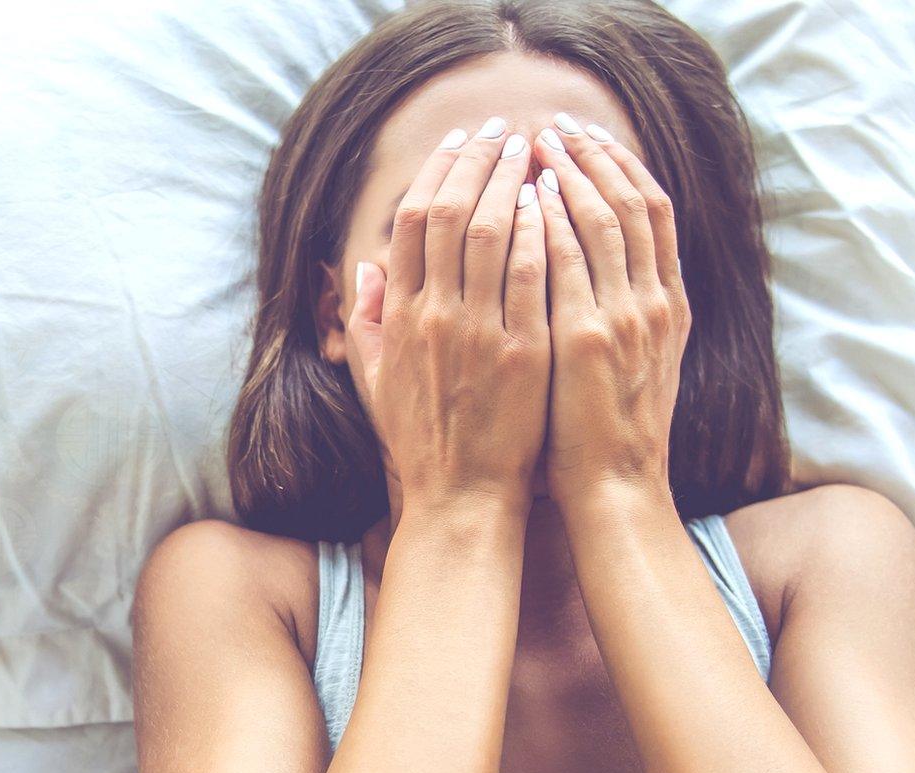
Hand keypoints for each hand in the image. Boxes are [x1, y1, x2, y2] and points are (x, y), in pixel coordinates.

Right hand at [347, 118, 550, 522]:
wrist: (461, 500)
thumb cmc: (423, 444)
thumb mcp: (376, 381)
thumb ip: (367, 322)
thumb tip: (363, 269)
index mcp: (399, 318)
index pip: (411, 223)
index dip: (436, 172)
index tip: (461, 142)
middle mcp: (433, 317)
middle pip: (448, 214)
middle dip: (476, 162)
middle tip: (503, 130)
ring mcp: (477, 332)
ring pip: (489, 233)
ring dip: (510, 182)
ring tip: (532, 149)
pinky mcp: (522, 352)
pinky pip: (528, 275)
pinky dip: (538, 231)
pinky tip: (550, 202)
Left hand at [529, 116, 690, 507]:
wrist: (616, 493)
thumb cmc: (607, 437)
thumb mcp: (635, 366)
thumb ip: (624, 312)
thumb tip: (599, 268)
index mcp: (668, 305)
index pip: (654, 212)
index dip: (621, 167)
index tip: (589, 137)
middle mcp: (654, 302)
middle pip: (633, 202)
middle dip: (595, 156)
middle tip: (559, 124)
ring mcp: (625, 318)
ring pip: (603, 220)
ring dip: (569, 174)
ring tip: (537, 143)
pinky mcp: (587, 338)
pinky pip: (567, 260)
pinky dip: (550, 220)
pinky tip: (526, 194)